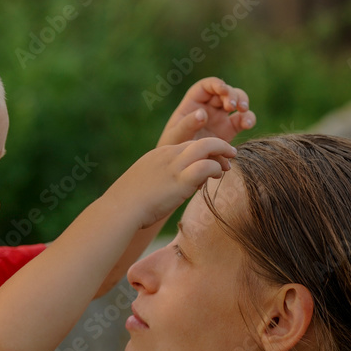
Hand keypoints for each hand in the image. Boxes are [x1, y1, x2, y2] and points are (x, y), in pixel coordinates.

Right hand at [111, 137, 235, 228]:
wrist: (120, 208)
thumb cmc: (128, 203)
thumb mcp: (144, 184)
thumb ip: (158, 182)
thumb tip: (165, 192)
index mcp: (159, 155)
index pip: (188, 145)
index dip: (203, 152)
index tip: (211, 162)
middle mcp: (168, 155)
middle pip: (199, 141)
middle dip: (218, 146)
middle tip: (230, 155)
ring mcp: (174, 166)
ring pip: (206, 147)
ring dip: (222, 153)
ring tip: (229, 165)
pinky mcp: (180, 180)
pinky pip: (205, 166)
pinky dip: (215, 169)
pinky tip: (216, 176)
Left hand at [157, 77, 256, 147]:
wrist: (182, 167)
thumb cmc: (174, 148)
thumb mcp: (176, 136)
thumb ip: (187, 125)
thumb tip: (202, 113)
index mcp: (193, 102)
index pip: (207, 86)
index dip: (216, 84)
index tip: (222, 90)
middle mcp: (209, 106)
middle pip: (225, 92)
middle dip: (231, 95)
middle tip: (232, 106)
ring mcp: (221, 117)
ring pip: (238, 102)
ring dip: (243, 103)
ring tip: (242, 111)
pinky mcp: (230, 130)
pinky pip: (243, 120)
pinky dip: (248, 119)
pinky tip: (248, 124)